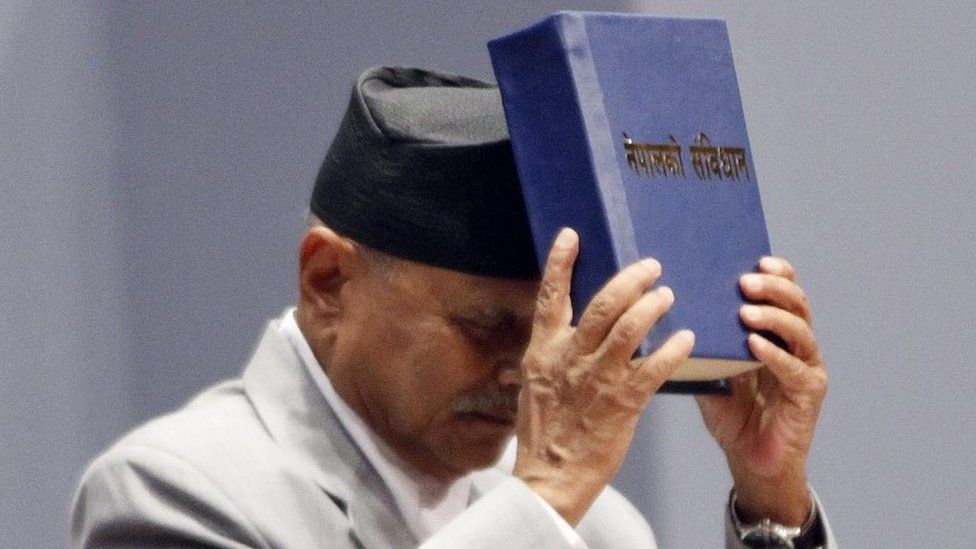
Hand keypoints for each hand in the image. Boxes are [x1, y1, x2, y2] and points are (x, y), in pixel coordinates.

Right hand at [513, 228, 694, 524]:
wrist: (551, 476)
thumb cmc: (546, 431)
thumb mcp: (536, 384)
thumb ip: (553, 354)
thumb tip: (567, 330)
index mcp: (544, 350)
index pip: (549, 297)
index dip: (560, 263)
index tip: (572, 235)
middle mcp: (569, 357)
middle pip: (602, 304)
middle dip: (630, 279)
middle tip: (651, 266)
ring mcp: (596, 379)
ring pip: (629, 328)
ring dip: (653, 306)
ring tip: (668, 294)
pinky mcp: (622, 403)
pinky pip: (653, 367)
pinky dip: (672, 349)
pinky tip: (687, 339)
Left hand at [696, 257, 826, 524]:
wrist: (750, 460)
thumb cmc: (732, 413)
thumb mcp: (710, 370)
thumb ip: (701, 343)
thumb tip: (666, 312)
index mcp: (777, 332)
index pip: (785, 292)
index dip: (777, 273)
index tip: (756, 260)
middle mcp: (798, 345)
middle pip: (797, 303)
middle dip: (773, 288)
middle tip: (744, 282)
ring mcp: (807, 367)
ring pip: (801, 330)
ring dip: (772, 317)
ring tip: (745, 311)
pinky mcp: (809, 393)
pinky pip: (795, 368)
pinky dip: (775, 354)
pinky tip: (754, 345)